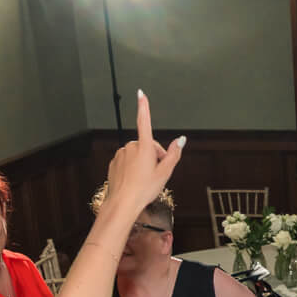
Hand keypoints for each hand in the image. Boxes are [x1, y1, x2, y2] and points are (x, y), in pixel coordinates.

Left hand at [101, 91, 186, 217]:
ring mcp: (121, 154)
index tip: (141, 94)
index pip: (144, 122)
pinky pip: (127, 161)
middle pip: (147, 145)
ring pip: (137, 154)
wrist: (123, 203)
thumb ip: (174, 154)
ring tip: (145, 179)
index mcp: (144, 147)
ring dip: (143, 162)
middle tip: (157, 173)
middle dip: (154, 155)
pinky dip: (133, 168)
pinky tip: (135, 180)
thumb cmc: (144, 189)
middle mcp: (131, 147)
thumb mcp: (165, 173)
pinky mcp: (114, 162)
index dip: (144, 107)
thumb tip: (181, 140)